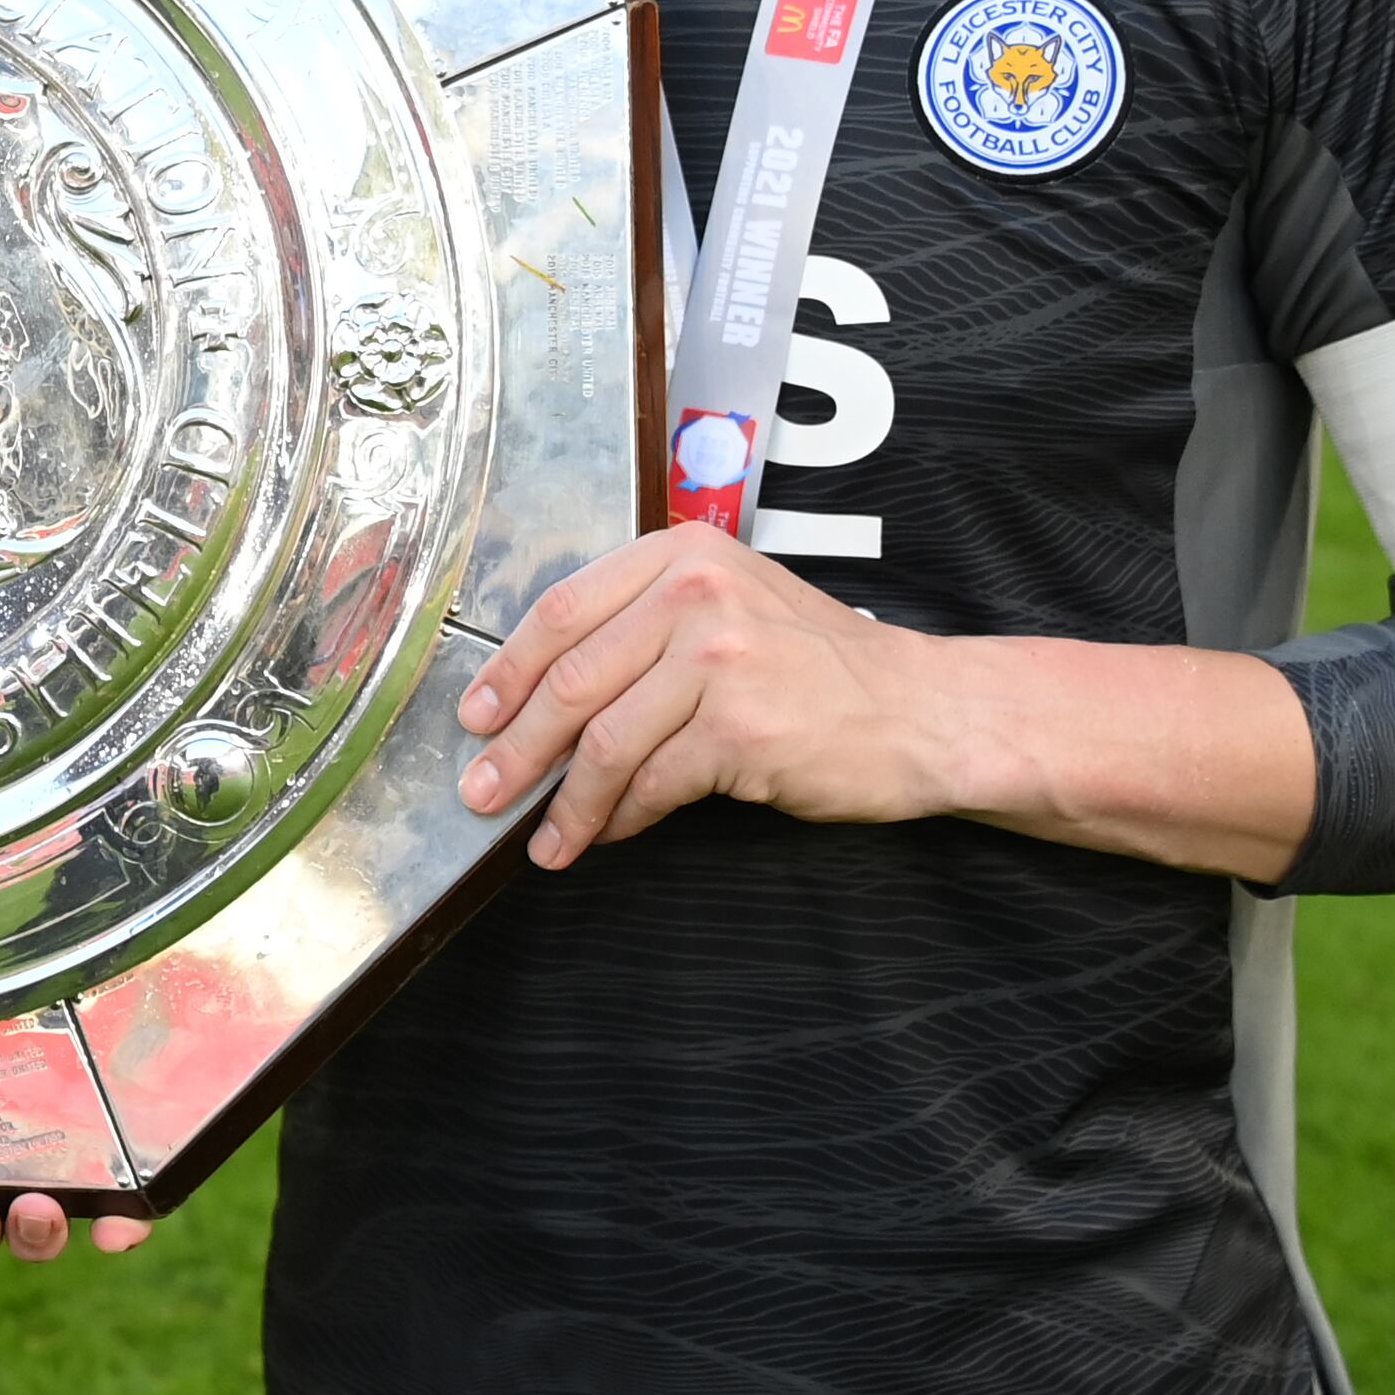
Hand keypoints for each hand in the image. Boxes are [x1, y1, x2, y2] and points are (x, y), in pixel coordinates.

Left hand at [453, 523, 958, 866]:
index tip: (474, 716)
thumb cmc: (821, 667)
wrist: (920, 710)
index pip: (561, 609)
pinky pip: (651, 782)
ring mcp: (720, 658)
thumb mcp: (732, 608)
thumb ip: (646, 628)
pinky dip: (620, 817)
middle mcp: (696, 595)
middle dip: (515, 747)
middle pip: (570, 678)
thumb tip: (542, 697)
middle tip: (480, 792)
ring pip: (603, 739)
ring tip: (546, 838)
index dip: (505, 671)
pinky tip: (610, 833)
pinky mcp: (740, 726)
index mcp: (681, 556)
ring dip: (564, 802)